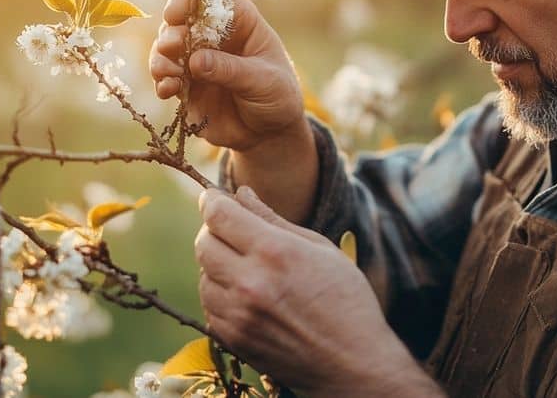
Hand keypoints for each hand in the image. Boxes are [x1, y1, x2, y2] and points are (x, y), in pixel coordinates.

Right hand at [149, 0, 304, 153]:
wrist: (270, 136)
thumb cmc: (278, 98)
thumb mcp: (263, 82)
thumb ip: (231, 70)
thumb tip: (195, 60)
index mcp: (242, 25)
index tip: (176, 12)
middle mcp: (216, 38)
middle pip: (183, 21)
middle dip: (172, 32)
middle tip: (173, 46)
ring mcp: (198, 61)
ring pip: (168, 48)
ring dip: (161, 57)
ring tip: (167, 72)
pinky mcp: (186, 86)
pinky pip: (165, 78)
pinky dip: (161, 81)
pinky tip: (167, 90)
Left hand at [195, 187, 443, 397]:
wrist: (353, 363)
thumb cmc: (346, 300)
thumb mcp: (320, 249)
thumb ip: (274, 220)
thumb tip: (242, 193)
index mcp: (275, 252)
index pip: (219, 215)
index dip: (212, 201)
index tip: (214, 198)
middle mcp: (250, 283)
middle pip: (203, 243)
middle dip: (213, 230)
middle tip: (232, 231)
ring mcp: (238, 315)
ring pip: (203, 276)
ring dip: (218, 265)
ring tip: (248, 268)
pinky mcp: (233, 340)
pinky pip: (210, 307)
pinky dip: (222, 295)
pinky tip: (248, 296)